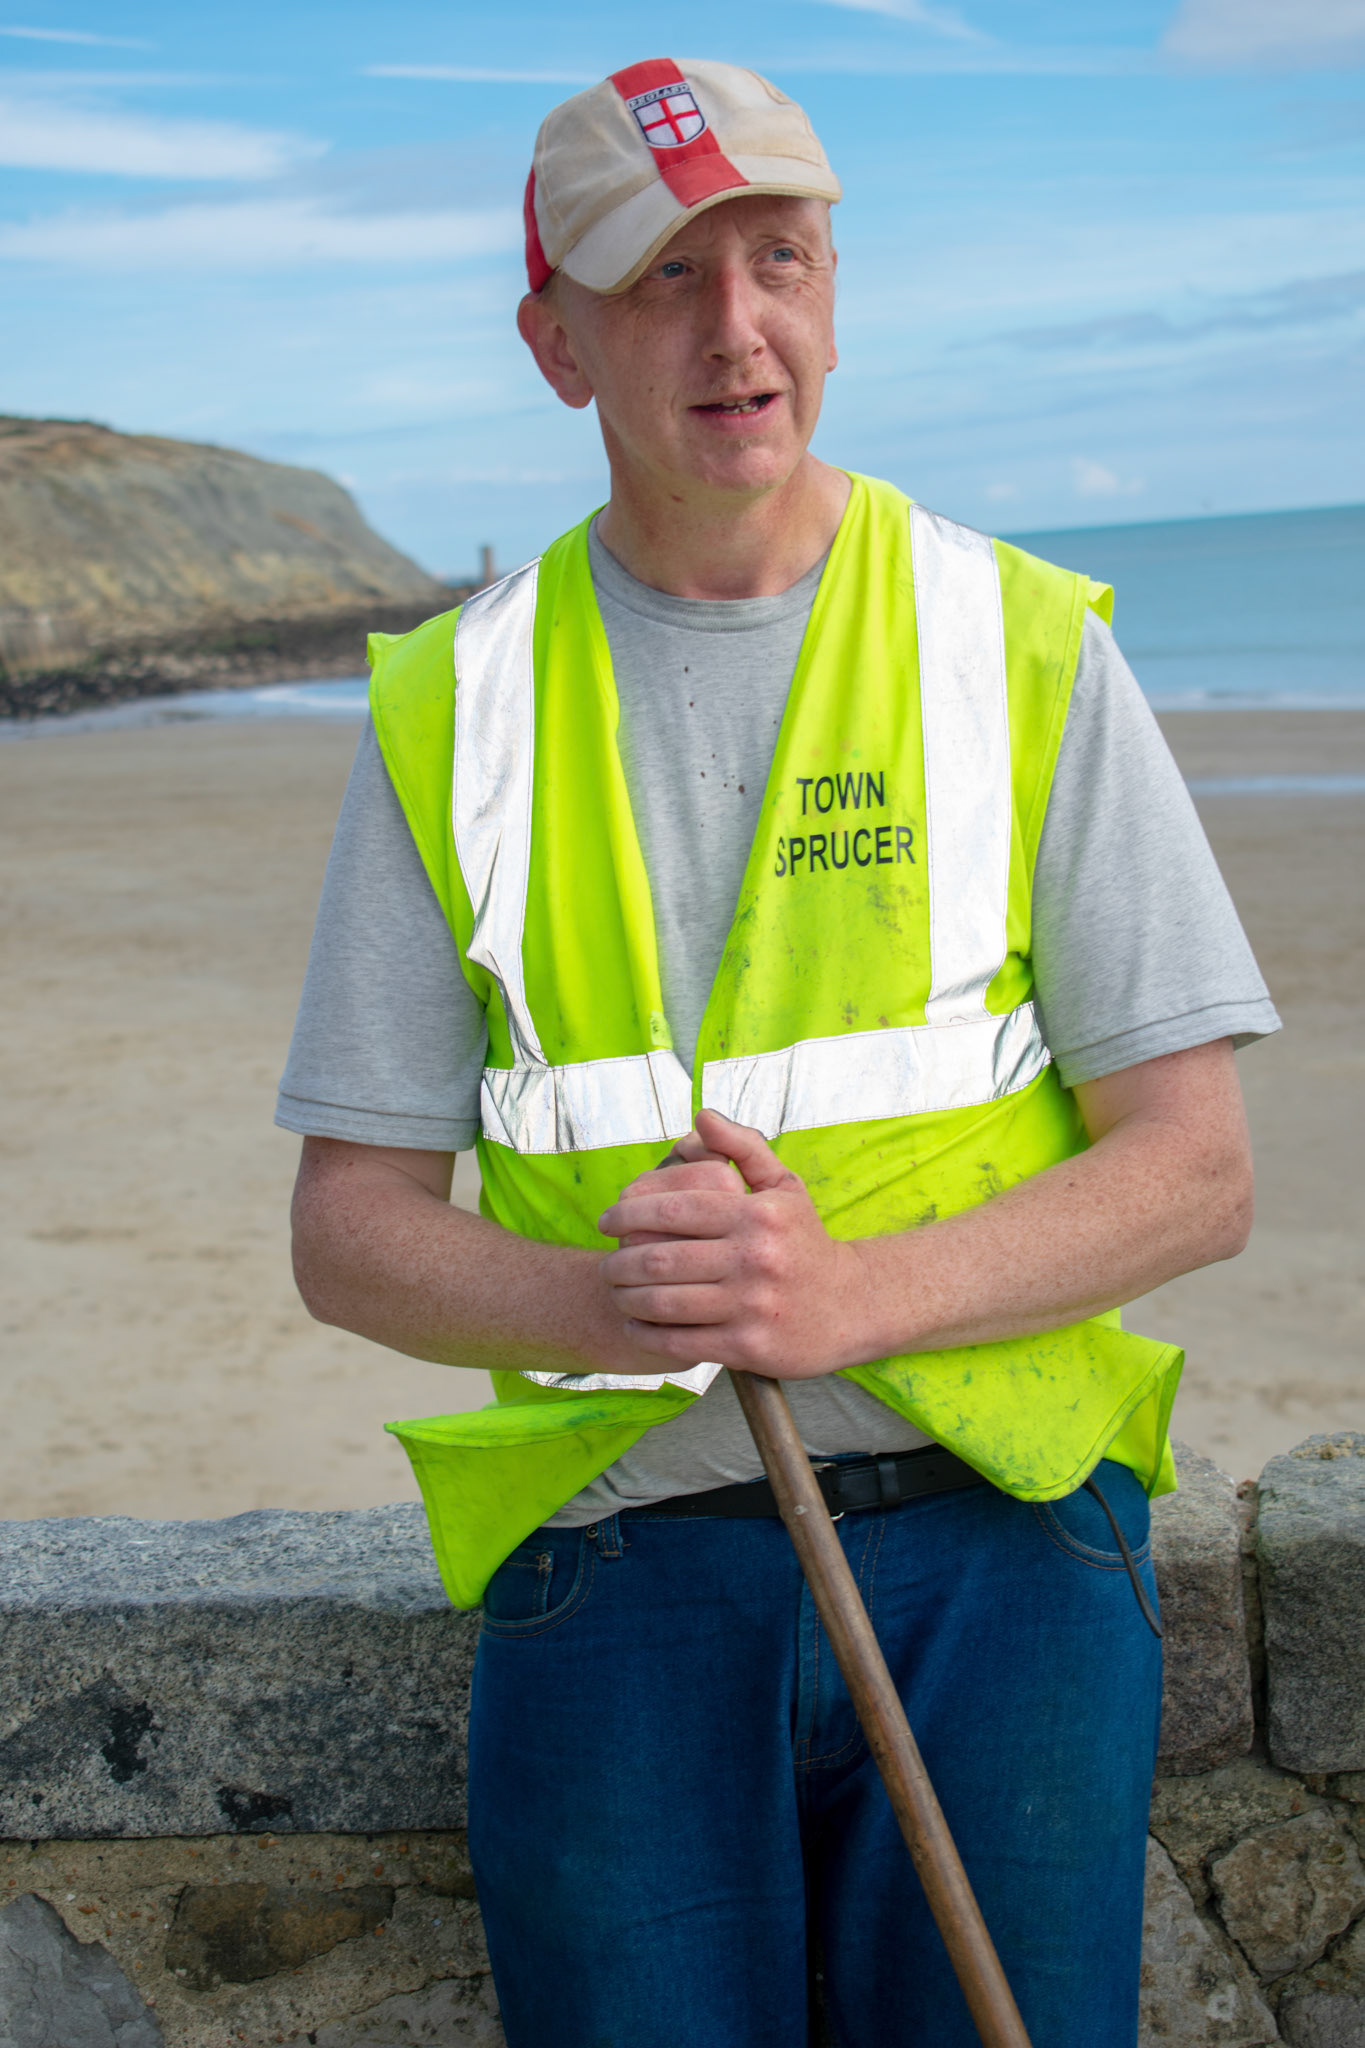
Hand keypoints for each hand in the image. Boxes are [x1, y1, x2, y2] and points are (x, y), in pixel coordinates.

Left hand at [597, 1109, 872, 1377]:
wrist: (851, 1306)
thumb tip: (701, 1117)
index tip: (605, 1221)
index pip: (674, 1209)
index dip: (628, 1213)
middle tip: (605, 1264)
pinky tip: (635, 1324)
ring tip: (615, 1292)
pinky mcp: (748, 1347)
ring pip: (665, 1303)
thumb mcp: (783, 1187)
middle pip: (661, 1259)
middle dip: (619, 1262)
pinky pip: (680, 1341)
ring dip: (627, 1298)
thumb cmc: (805, 1242)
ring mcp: (751, 1305)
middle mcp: (754, 1258)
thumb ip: (742, 1147)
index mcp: (757, 1214)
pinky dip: (647, 1333)